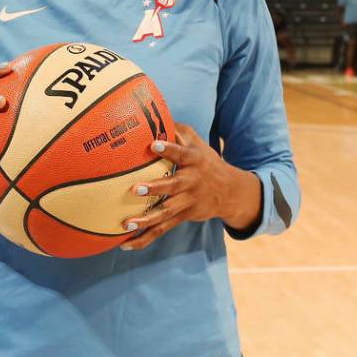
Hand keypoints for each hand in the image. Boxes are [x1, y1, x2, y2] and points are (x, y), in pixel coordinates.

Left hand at [122, 124, 261, 250]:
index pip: (181, 153)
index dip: (168, 148)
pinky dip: (145, 238)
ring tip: (126, 223)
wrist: (230, 191)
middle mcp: (191, 182)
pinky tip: (126, 244)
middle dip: (155, 188)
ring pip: (166, 213)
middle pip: (173, 186)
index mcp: (194, 160)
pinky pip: (162, 229)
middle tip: (136, 188)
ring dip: (146, 219)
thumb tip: (151, 112)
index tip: (153, 143)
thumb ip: (176, 130)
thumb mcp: (197, 142)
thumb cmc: (205, 160)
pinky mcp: (183, 217)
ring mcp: (187, 202)